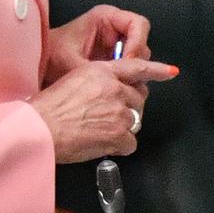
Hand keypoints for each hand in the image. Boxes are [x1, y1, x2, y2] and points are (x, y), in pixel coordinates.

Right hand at [30, 58, 178, 162]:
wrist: (43, 126)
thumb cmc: (50, 106)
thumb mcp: (72, 78)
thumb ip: (96, 81)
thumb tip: (108, 92)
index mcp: (101, 71)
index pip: (136, 67)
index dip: (156, 69)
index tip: (170, 71)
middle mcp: (114, 88)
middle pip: (138, 98)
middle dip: (128, 107)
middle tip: (109, 115)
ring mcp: (119, 111)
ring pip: (135, 120)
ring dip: (123, 126)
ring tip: (99, 129)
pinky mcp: (120, 134)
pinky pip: (130, 142)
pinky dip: (119, 145)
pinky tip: (102, 143)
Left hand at [44, 4, 151, 84]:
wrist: (42, 64)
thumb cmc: (51, 55)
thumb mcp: (72, 62)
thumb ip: (94, 71)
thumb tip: (113, 81)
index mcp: (105, 17)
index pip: (138, 24)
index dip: (138, 42)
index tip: (128, 61)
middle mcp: (113, 29)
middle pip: (142, 42)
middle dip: (136, 60)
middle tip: (124, 75)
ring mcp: (115, 45)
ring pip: (139, 57)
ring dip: (131, 70)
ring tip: (116, 81)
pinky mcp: (114, 60)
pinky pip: (130, 68)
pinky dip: (127, 78)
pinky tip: (114, 85)